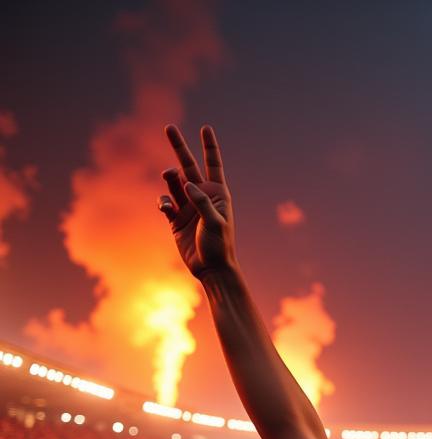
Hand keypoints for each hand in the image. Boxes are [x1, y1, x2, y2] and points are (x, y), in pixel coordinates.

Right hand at [159, 125, 236, 278]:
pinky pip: (165, 202)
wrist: (211, 269)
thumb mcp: (215, 223)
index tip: (206, 128)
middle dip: (179, 146)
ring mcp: (188, 206)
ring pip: (174, 182)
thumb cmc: (219, 246)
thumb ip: (202, 202)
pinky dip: (163, 201)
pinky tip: (166, 207)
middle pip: (189, 165)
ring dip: (169, 176)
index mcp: (218, 194)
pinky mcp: (176, 218)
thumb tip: (187, 183)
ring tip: (169, 175)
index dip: (210, 146)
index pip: (213, 164)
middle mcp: (202, 196)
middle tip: (169, 127)